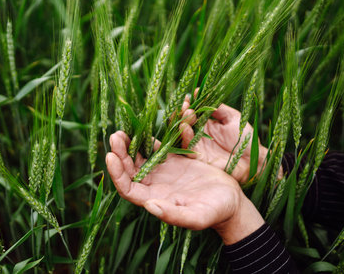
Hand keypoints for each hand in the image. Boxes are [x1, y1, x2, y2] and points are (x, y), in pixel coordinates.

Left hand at [105, 131, 263, 244]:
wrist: (232, 202)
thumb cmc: (216, 212)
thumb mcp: (197, 216)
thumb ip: (174, 215)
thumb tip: (149, 206)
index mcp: (155, 199)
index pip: (127, 188)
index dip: (117, 174)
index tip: (110, 156)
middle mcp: (154, 185)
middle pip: (129, 169)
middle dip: (120, 154)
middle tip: (115, 136)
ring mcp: (164, 171)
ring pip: (140, 157)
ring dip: (130, 145)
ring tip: (122, 131)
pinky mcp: (175, 160)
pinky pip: (157, 147)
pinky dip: (149, 138)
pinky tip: (144, 127)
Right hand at [180, 99, 269, 182]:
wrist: (253, 159)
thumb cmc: (246, 138)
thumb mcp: (233, 117)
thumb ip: (218, 107)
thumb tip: (200, 91)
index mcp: (207, 124)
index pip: (193, 112)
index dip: (188, 104)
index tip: (187, 97)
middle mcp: (200, 134)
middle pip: (184, 122)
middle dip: (183, 112)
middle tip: (186, 106)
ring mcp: (198, 146)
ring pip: (182, 134)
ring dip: (182, 122)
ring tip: (187, 114)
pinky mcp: (198, 158)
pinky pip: (187, 147)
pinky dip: (184, 137)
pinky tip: (185, 128)